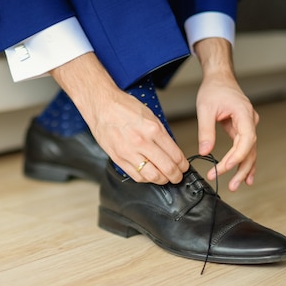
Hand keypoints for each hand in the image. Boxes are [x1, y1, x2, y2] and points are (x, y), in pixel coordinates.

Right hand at [50, 53, 187, 183]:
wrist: (101, 106)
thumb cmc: (124, 107)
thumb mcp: (150, 116)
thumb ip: (161, 135)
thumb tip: (172, 151)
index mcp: (153, 129)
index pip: (175, 154)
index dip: (183, 165)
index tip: (184, 167)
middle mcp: (142, 142)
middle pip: (167, 168)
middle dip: (176, 175)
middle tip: (178, 176)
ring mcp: (129, 152)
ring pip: (152, 176)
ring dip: (162, 180)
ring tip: (165, 178)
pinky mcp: (118, 159)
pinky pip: (136, 176)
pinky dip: (146, 179)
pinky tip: (149, 175)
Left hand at [194, 38, 258, 190]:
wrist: (220, 77)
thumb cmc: (214, 89)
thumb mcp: (205, 109)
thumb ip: (206, 131)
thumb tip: (205, 152)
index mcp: (244, 115)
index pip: (245, 141)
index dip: (236, 157)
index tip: (222, 168)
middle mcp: (250, 121)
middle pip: (250, 150)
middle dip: (241, 169)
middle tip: (230, 185)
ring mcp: (249, 125)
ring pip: (250, 151)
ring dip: (244, 169)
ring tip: (235, 185)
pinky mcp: (243, 129)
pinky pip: (246, 148)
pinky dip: (244, 161)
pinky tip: (244, 176)